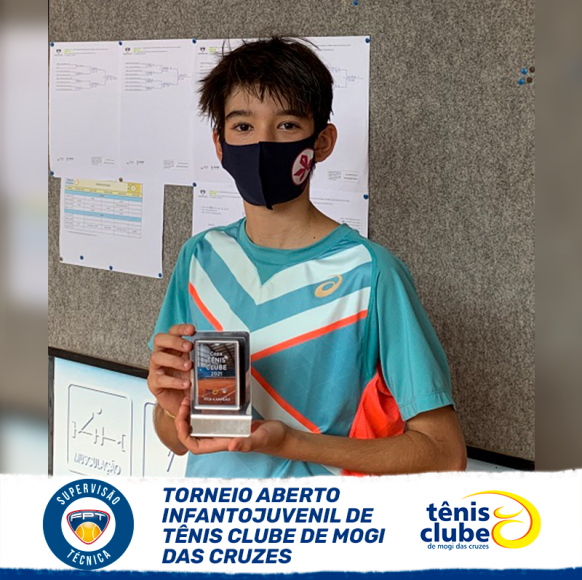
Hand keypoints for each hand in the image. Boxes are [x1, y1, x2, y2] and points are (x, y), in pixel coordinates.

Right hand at [148, 323, 194, 416]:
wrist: (181, 402)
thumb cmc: (188, 382)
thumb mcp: (197, 368)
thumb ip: (201, 359)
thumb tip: (214, 350)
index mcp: (174, 349)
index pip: (173, 332)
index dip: (181, 328)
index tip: (192, 329)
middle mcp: (164, 355)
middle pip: (160, 339)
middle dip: (174, 340)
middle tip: (188, 347)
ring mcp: (157, 369)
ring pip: (157, 357)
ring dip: (174, 360)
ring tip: (188, 366)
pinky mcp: (154, 383)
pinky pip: (160, 378)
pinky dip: (173, 381)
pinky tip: (184, 384)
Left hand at [174, 396, 290, 455]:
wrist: (282, 435)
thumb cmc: (273, 439)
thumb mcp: (260, 439)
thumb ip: (247, 443)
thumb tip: (231, 446)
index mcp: (223, 444)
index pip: (195, 446)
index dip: (183, 435)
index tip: (182, 420)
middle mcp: (220, 438)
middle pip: (193, 434)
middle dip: (183, 420)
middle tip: (184, 403)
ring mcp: (225, 430)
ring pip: (200, 425)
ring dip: (191, 414)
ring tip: (190, 399)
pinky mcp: (230, 422)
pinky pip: (211, 418)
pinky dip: (204, 410)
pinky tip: (204, 398)